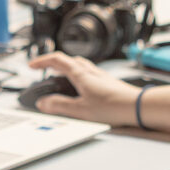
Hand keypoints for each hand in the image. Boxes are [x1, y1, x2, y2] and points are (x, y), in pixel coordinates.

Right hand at [24, 53, 140, 126]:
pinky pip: (89, 75)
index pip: (57, 59)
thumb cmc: (113, 107)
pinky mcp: (108, 83)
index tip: (32, 66)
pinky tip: (81, 90)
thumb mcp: (80, 110)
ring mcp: (100, 76)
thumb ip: (59, 106)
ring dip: (67, 70)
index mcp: (80, 74)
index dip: (42, 61)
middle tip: (44, 73)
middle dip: (53, 65)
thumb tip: (43, 103)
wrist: (138, 107)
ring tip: (60, 82)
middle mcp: (91, 71)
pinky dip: (79, 78)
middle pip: (68, 61)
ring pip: (79, 67)